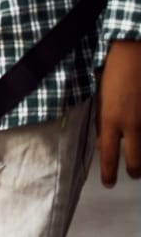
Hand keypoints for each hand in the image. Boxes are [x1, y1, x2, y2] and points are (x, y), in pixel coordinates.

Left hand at [98, 40, 140, 187]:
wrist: (135, 53)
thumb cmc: (113, 71)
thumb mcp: (100, 97)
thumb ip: (102, 120)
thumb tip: (102, 141)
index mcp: (110, 120)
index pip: (107, 154)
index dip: (108, 172)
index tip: (109, 183)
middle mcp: (131, 125)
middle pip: (136, 161)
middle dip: (134, 170)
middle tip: (133, 174)